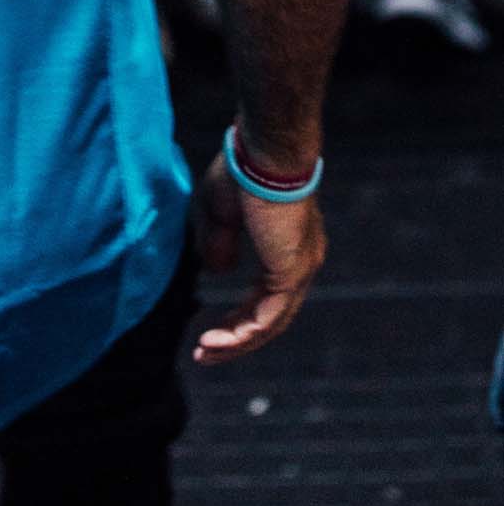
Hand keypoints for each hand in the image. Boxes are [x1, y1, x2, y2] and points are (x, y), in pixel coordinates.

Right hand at [192, 150, 324, 366]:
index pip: (266, 294)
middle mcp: (300, 261)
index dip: (239, 315)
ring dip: (236, 342)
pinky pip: (269, 317)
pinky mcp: (291, 273)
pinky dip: (243, 334)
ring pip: (270, 322)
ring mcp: (299, 269)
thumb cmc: (241, 171)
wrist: (264, 152)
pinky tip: (217, 340)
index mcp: (287, 245)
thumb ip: (218, 243)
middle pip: (270, 315)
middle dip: (236, 337)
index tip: (212, 329)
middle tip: (206, 351)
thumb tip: (219, 272)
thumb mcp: (218, 212)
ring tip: (205, 352)